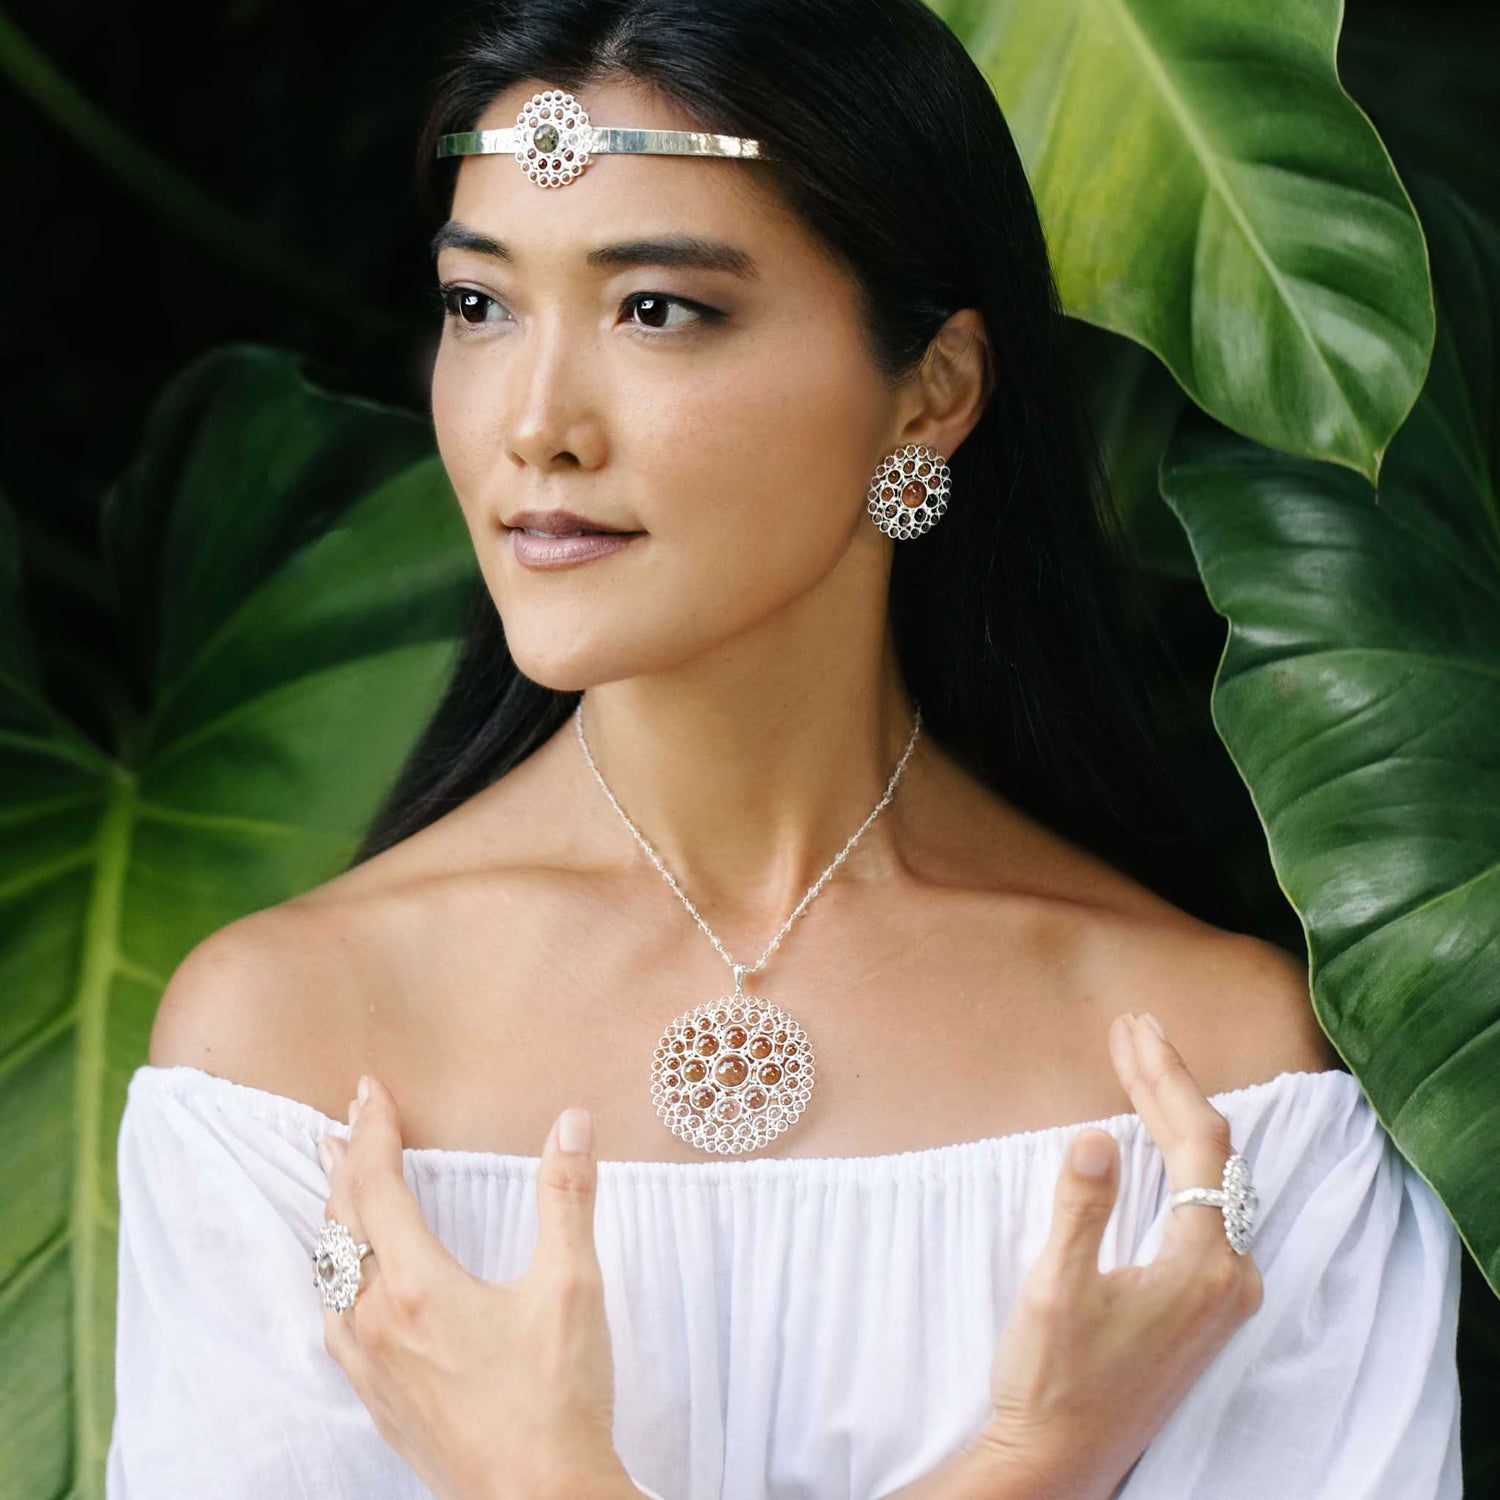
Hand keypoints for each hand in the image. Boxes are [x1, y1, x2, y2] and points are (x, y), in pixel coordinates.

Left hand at [317, 1076, 634, 1499]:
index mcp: (416, 1285)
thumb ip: (567, 1196)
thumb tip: (572, 1122)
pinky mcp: (379, 1401)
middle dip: (345, 1163)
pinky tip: (346, 1289)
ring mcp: (370, 1366)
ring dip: (334, 1220)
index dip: (372, 1129)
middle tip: (345, 1121)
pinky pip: (334, 1322)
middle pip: (343, 1223)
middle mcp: (377, 1322)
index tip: (369, 1089)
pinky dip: (335, 1279)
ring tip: (337, 1189)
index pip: (376, 1184)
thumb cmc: (558, 1398)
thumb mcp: (573, 1287)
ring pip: (331, 1275)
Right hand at [972, 1013, 1264, 1498]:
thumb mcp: (1055, 1288)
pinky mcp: (1205, 1304)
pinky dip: (1178, 1157)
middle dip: (1168, 1083)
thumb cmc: (1054, 1379)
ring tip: (1139, 1063)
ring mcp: (1224, 1293)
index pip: (1199, 1142)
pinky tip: (1155, 1138)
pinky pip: (1207, 1207)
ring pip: (1214, 1178)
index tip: (1130, 1026)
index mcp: (1204, 1265)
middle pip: (1212, 1153)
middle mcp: (1231, 1275)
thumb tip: (1093, 1135)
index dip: (1164, 1076)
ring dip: (1174, 1116)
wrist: (1060, 1460)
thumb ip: (1080, 1208)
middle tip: (1131, 1027)